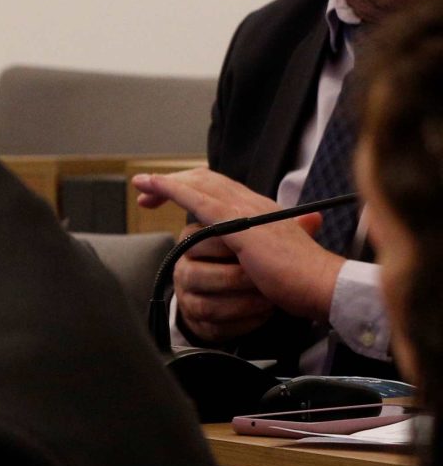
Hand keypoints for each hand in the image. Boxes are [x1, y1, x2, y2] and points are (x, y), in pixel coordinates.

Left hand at [135, 168, 343, 338]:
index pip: (221, 188)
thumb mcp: (274, 255)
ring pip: (200, 184)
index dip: (192, 187)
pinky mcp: (239, 224)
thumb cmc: (301, 278)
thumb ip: (260, 246)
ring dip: (167, 183)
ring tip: (142, 186)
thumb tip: (253, 250)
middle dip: (173, 182)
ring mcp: (247, 211)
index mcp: (261, 210)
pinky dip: (175, 190)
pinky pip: (199, 200)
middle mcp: (253, 203)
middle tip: (147, 193)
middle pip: (206, 180)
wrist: (322, 285)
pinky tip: (156, 186)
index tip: (166, 197)